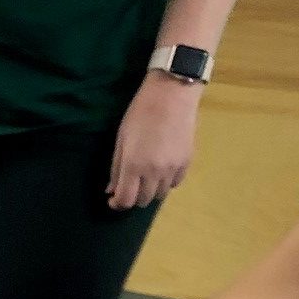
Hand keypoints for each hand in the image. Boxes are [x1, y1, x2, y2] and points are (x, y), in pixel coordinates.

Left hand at [108, 73, 200, 211]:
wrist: (172, 94)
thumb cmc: (141, 112)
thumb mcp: (122, 139)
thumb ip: (116, 168)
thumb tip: (111, 191)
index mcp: (133, 165)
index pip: (125, 200)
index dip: (117, 204)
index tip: (113, 199)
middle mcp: (154, 172)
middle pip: (143, 201)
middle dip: (133, 197)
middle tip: (129, 186)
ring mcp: (172, 168)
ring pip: (160, 195)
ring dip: (150, 191)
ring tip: (146, 178)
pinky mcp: (187, 162)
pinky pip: (175, 183)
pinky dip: (166, 182)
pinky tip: (161, 170)